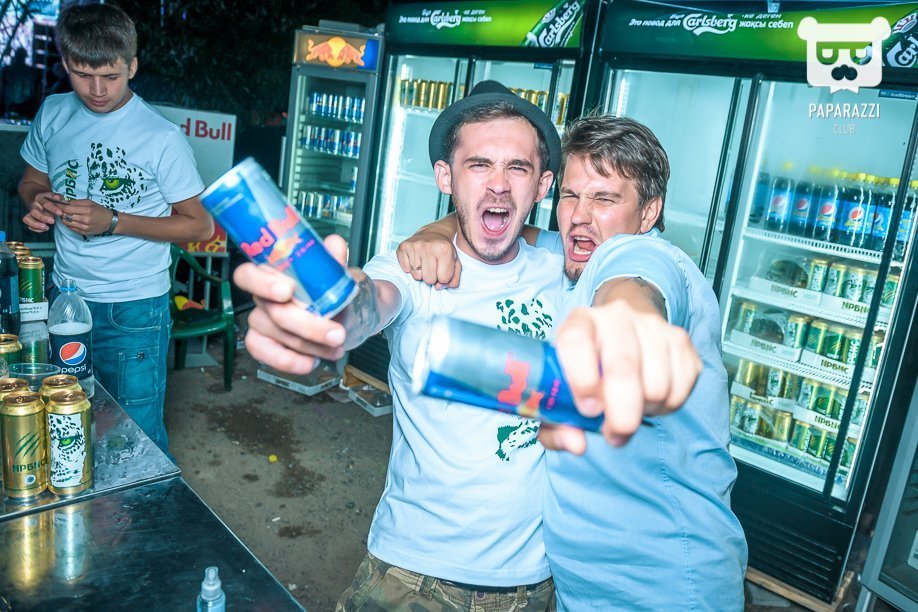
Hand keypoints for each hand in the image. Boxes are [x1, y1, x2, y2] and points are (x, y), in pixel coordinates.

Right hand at [22, 192, 65, 231]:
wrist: (44, 202)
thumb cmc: (53, 200)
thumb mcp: (56, 197)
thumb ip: (58, 197)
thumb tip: (57, 197)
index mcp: (40, 198)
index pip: (44, 203)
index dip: (52, 208)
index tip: (60, 213)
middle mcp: (34, 205)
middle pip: (34, 212)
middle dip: (43, 218)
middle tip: (53, 221)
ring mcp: (31, 213)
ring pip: (27, 218)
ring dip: (36, 224)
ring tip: (46, 227)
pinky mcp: (30, 220)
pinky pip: (28, 225)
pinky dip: (35, 229)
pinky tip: (45, 229)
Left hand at [58, 199, 114, 235]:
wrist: (110, 221)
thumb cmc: (99, 210)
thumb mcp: (89, 202)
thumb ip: (76, 202)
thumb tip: (63, 202)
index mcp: (87, 210)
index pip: (68, 208)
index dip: (59, 206)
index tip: (56, 204)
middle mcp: (86, 219)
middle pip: (66, 216)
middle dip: (61, 212)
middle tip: (61, 210)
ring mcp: (85, 227)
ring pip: (67, 223)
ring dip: (64, 219)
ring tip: (66, 215)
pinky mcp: (85, 233)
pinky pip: (72, 229)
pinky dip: (69, 224)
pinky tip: (72, 221)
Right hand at [233, 235, 349, 373]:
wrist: (343, 315)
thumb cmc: (331, 292)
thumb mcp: (335, 274)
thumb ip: (332, 260)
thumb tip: (334, 244)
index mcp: (272, 274)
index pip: (248, 274)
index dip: (262, 283)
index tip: (288, 291)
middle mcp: (263, 297)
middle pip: (272, 311)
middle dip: (307, 325)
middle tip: (336, 333)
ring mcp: (261, 321)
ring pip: (277, 334)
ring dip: (310, 344)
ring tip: (336, 345)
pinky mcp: (263, 344)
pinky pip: (265, 354)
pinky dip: (289, 361)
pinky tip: (311, 361)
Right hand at [396, 225, 460, 288]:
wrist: (433, 233)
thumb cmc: (444, 251)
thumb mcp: (455, 263)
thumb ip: (453, 280)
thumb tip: (438, 287)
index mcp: (444, 249)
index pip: (443, 279)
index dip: (443, 277)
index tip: (442, 268)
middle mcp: (428, 246)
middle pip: (429, 280)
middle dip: (432, 277)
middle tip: (433, 266)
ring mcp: (414, 246)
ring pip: (416, 276)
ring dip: (421, 273)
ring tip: (424, 262)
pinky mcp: (403, 247)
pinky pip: (405, 270)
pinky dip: (410, 268)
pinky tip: (416, 259)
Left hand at [539, 300, 700, 454]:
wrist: (622, 329)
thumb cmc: (585, 367)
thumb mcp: (561, 388)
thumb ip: (557, 422)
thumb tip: (576, 444)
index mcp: (579, 322)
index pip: (576, 341)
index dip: (581, 379)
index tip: (589, 410)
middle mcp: (616, 317)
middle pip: (624, 366)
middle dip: (621, 413)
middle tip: (616, 434)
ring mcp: (652, 326)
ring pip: (657, 385)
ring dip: (643, 412)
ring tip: (630, 409)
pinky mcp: (680, 340)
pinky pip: (680, 389)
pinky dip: (665, 406)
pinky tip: (649, 399)